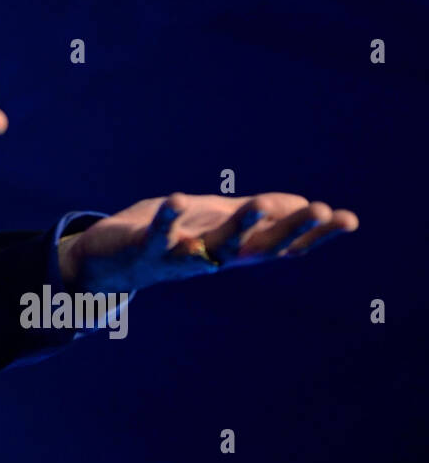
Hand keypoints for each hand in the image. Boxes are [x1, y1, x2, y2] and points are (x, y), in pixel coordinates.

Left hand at [61, 192, 358, 292]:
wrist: (111, 263)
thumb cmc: (173, 238)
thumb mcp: (219, 224)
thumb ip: (257, 217)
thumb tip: (300, 206)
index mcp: (236, 250)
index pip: (285, 244)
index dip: (317, 234)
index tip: (350, 219)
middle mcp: (216, 258)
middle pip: (260, 246)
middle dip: (290, 229)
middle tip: (321, 210)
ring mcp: (183, 256)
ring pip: (216, 245)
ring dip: (238, 225)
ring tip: (258, 203)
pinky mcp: (148, 248)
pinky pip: (160, 234)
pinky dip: (168, 218)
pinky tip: (177, 200)